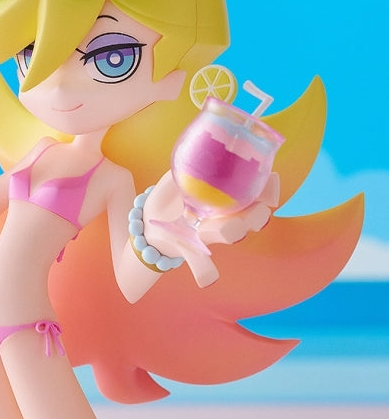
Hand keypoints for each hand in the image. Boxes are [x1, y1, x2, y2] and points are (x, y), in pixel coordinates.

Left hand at [142, 172, 279, 287]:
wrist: (149, 223)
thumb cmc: (170, 196)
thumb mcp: (179, 173)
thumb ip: (192, 160)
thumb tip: (206, 139)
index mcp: (228, 198)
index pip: (259, 193)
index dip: (269, 190)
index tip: (270, 186)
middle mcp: (225, 218)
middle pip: (253, 218)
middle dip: (257, 215)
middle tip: (256, 210)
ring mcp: (210, 235)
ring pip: (231, 235)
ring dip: (231, 231)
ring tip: (225, 228)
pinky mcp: (192, 249)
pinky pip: (202, 263)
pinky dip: (205, 271)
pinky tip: (207, 279)